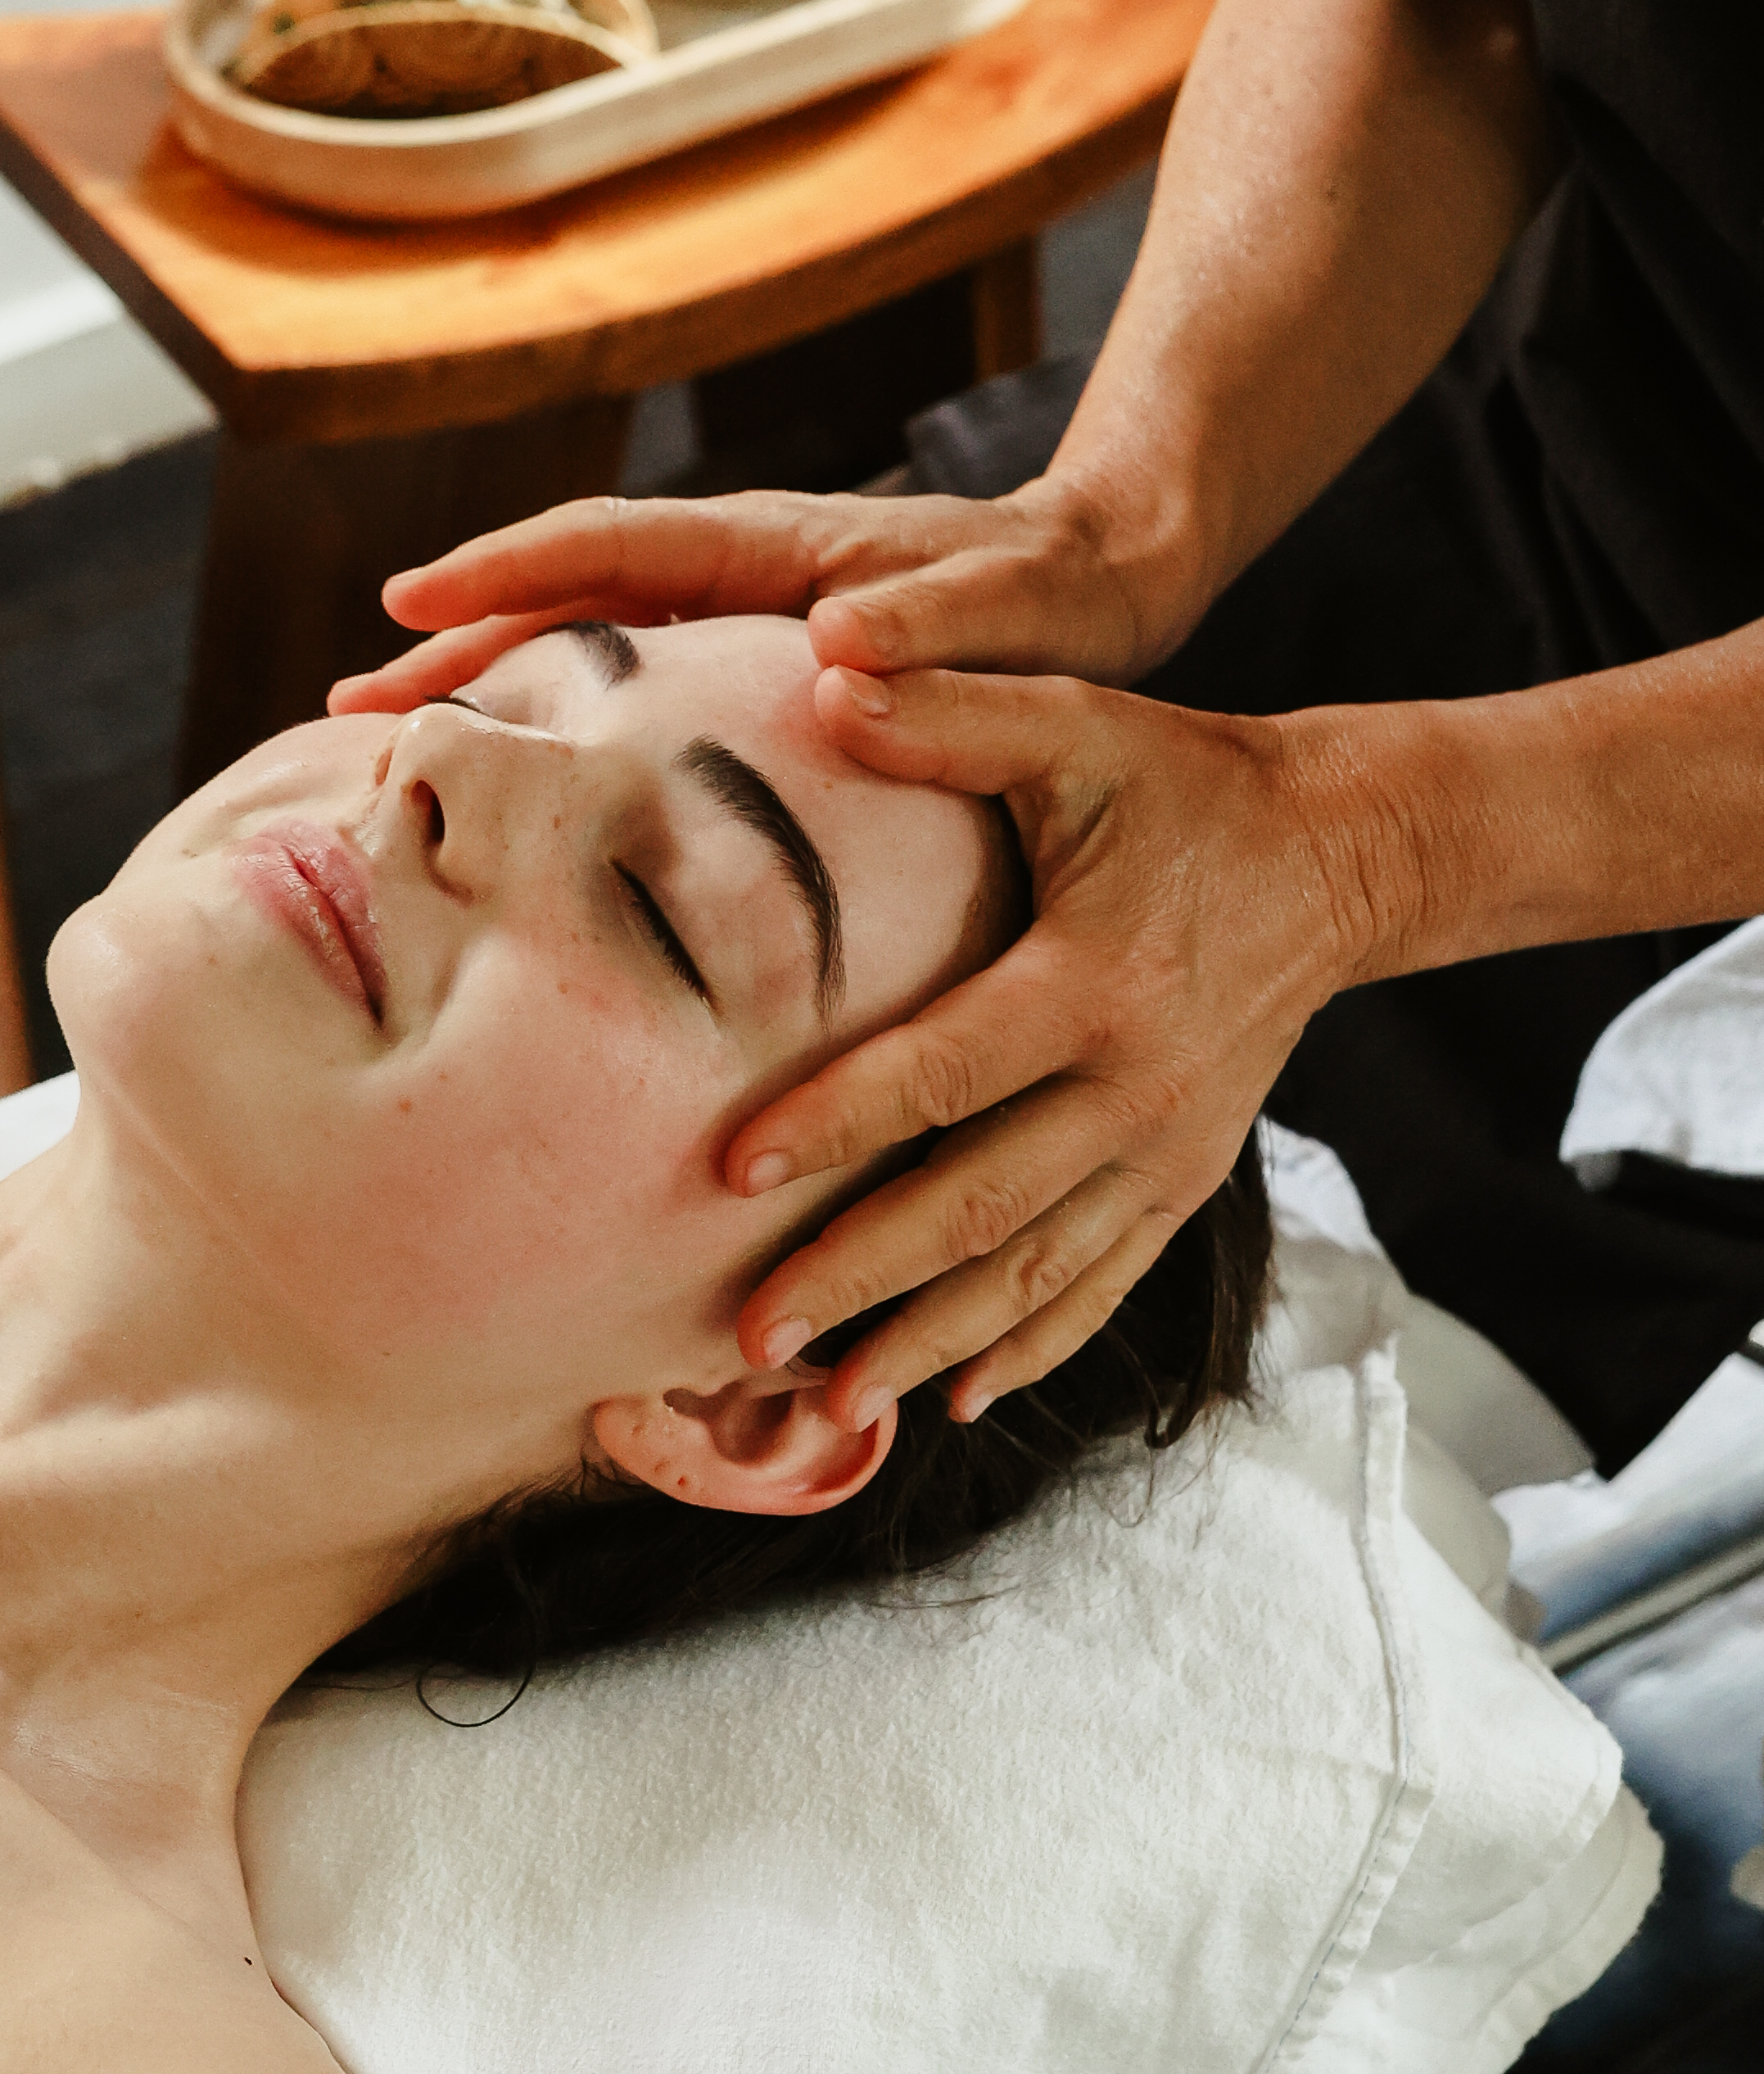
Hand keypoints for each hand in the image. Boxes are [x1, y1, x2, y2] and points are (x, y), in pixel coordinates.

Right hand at [326, 471, 1196, 718]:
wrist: (1108, 579)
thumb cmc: (1059, 596)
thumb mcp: (1014, 609)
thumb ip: (937, 627)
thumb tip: (835, 639)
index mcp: (773, 546)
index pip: (609, 545)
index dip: (504, 572)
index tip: (407, 605)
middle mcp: (736, 571)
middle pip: (562, 594)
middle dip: (453, 643)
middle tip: (346, 708)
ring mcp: (736, 616)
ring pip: (582, 638)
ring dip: (488, 682)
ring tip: (391, 741)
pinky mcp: (752, 663)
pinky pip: (628, 678)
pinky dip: (559, 716)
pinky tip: (521, 778)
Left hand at [726, 668, 1397, 1416]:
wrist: (1339, 855)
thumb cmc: (1182, 783)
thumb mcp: (1081, 729)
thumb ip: (954, 711)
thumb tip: (823, 668)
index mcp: (1096, 981)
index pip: (949, 1067)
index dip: (841, 1117)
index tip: (733, 1165)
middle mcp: (1138, 1088)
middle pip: (983, 1206)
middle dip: (864, 1278)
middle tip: (752, 1334)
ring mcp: (1169, 1151)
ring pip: (1037, 1274)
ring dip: (931, 1342)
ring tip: (829, 1406)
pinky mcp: (1185, 1183)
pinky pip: (1100, 1287)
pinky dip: (1026, 1349)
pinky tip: (952, 1399)